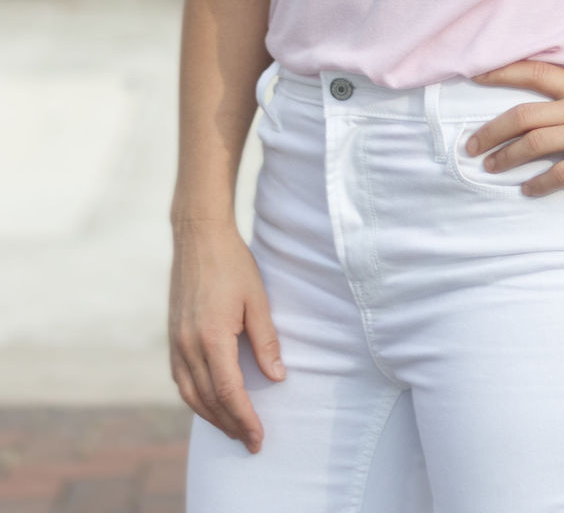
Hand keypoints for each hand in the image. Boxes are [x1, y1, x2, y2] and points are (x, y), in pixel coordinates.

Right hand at [169, 220, 284, 452]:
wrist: (198, 237)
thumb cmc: (232, 264)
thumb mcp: (257, 299)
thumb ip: (266, 340)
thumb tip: (277, 377)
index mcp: (210, 337)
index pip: (228, 392)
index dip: (244, 418)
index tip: (259, 437)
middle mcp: (187, 345)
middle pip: (208, 400)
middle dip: (231, 425)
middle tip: (251, 442)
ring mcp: (175, 342)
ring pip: (190, 395)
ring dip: (212, 417)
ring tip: (234, 429)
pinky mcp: (172, 337)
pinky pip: (181, 380)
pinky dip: (196, 398)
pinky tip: (210, 403)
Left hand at [466, 59, 563, 196]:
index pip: (535, 72)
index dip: (502, 72)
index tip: (475, 75)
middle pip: (522, 114)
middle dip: (491, 130)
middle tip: (470, 145)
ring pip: (533, 142)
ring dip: (506, 157)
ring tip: (490, 167)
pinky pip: (560, 173)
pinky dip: (539, 183)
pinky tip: (527, 190)